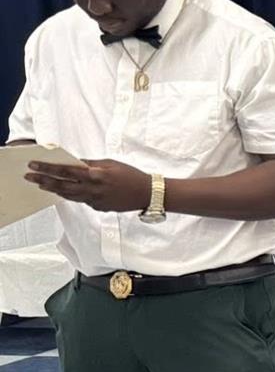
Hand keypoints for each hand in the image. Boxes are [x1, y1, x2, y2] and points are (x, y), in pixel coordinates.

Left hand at [26, 158, 152, 213]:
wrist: (147, 194)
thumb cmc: (131, 175)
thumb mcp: (111, 163)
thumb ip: (90, 164)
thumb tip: (74, 163)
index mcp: (96, 175)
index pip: (66, 170)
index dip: (48, 167)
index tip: (34, 164)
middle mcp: (93, 189)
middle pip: (62, 185)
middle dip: (44, 180)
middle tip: (29, 176)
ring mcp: (95, 201)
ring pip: (69, 195)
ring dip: (54, 189)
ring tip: (41, 184)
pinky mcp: (99, 208)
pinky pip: (81, 200)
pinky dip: (71, 195)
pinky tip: (63, 191)